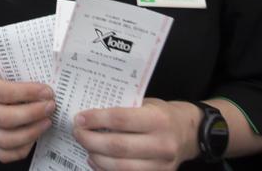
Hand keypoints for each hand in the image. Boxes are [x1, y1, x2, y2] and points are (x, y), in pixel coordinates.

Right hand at [0, 58, 54, 162]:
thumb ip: (14, 64)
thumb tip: (45, 69)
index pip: (3, 92)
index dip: (28, 93)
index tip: (47, 92)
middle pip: (4, 118)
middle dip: (32, 114)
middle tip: (51, 107)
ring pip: (4, 139)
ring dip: (31, 133)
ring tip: (46, 122)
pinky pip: (2, 154)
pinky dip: (22, 149)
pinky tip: (34, 137)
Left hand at [73, 98, 200, 170]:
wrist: (189, 132)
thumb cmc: (161, 114)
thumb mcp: (145, 103)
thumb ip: (122, 109)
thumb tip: (89, 114)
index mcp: (157, 119)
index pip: (120, 119)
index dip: (96, 119)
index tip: (79, 118)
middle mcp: (161, 143)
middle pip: (118, 146)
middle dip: (90, 140)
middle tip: (77, 133)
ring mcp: (162, 164)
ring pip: (121, 166)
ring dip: (96, 157)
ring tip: (85, 147)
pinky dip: (106, 170)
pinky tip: (96, 160)